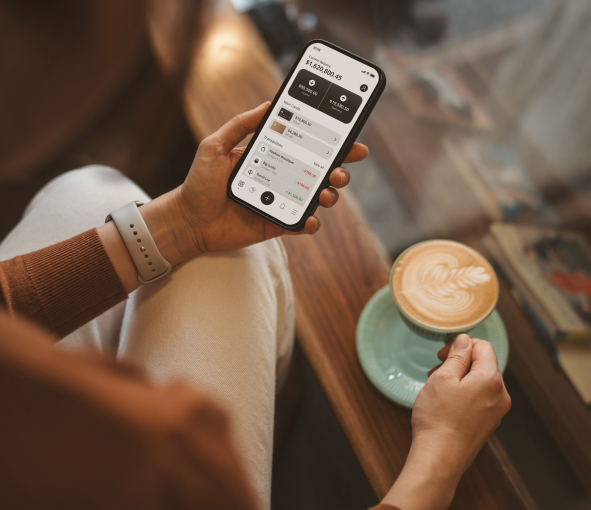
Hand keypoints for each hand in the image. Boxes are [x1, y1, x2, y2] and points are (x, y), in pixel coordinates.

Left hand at [170, 102, 367, 256]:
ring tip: (326, 193)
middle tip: (341, 170)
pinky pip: (300, 225)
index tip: (349, 137)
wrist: (188, 219)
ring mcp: (280, 201)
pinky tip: (310, 220)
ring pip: (316, 197)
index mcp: (271, 157)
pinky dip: (310, 224)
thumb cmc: (199, 183)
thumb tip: (268, 105)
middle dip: (339, 169)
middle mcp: (281, 178)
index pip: (306, 146)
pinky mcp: (276, 223)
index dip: (331, 143)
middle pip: (319, 172)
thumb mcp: (215, 146)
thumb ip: (240, 125)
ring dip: (329, 195)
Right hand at [381, 334, 510, 509]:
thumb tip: (465, 341)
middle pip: (484, 364)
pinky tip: (446, 402)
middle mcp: (501, 395)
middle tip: (436, 370)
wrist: (439, 458)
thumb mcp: (442, 378)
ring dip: (460, 378)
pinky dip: (464, 393)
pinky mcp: (488, 424)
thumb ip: (457, 356)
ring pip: (480, 382)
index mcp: (491, 380)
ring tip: (437, 387)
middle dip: (460, 362)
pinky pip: (480, 398)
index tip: (442, 354)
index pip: (483, 347)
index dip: (461, 345)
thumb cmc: (438, 418)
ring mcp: (497, 412)